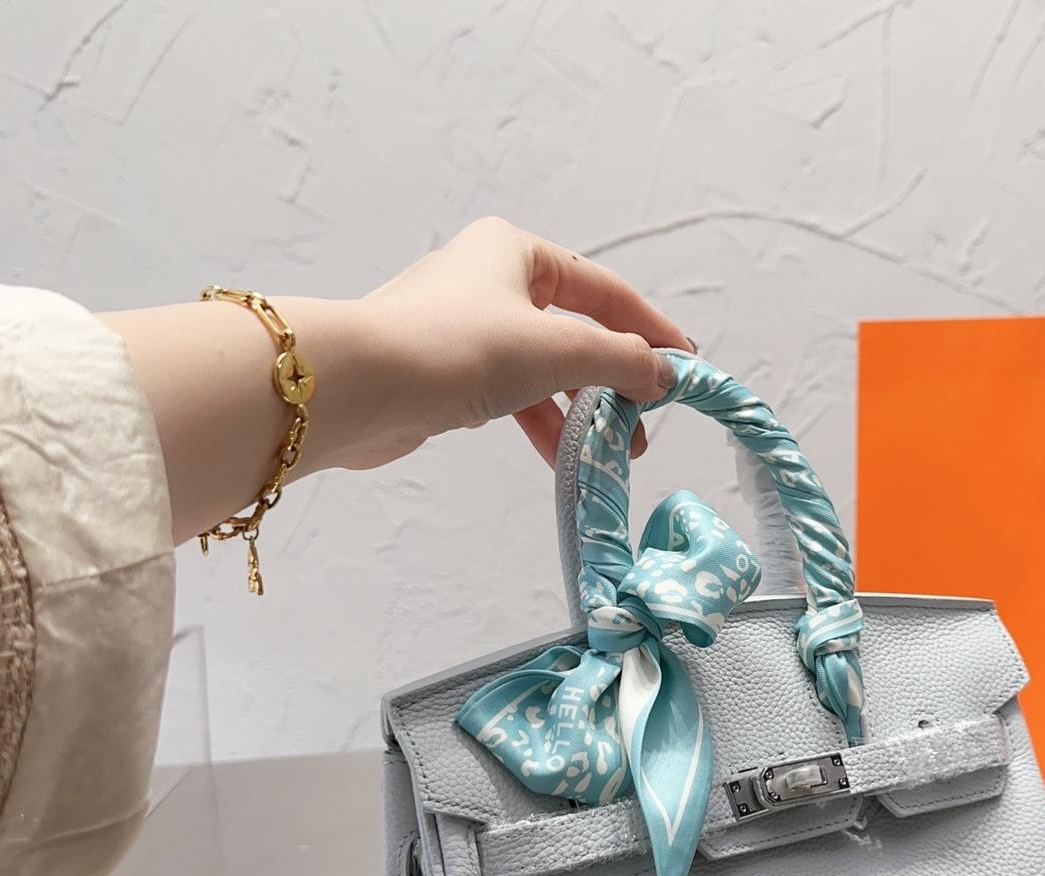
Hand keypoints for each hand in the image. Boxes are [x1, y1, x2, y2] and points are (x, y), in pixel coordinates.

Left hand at [351, 217, 689, 469]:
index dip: (650, 329)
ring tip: (613, 451)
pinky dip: (539, 422)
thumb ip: (618, 361)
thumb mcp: (555, 350)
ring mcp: (463, 328)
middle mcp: (489, 280)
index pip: (604, 291)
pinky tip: (558, 454)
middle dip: (613, 380)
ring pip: (542, 368)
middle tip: (645, 422)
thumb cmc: (457, 349)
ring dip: (579, 411)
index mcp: (515, 252)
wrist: (358, 388)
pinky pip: (510, 395)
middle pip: (574, 330)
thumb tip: (665, 373)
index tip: (685, 366)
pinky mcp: (443, 373)